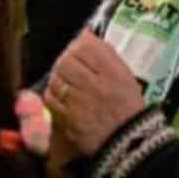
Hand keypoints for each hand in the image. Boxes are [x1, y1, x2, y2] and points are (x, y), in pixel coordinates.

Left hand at [44, 30, 145, 156]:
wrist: (126, 143)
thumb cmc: (127, 108)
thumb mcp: (125, 76)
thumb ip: (105, 54)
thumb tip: (85, 34)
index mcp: (113, 73)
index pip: (86, 46)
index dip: (79, 45)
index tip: (79, 49)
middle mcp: (95, 85)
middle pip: (66, 61)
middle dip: (65, 60)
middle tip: (71, 66)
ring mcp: (79, 102)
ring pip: (56, 78)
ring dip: (58, 77)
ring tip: (68, 83)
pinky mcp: (68, 118)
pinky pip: (51, 98)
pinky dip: (53, 94)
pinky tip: (63, 97)